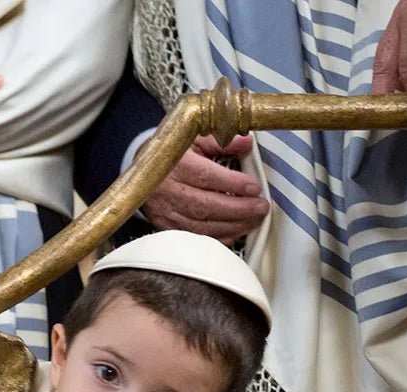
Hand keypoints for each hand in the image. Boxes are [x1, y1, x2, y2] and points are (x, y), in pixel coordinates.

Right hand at [141, 136, 269, 243]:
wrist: (145, 172)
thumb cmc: (174, 154)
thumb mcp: (195, 139)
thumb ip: (221, 141)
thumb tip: (246, 143)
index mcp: (174, 165)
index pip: (205, 177)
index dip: (232, 184)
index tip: (255, 187)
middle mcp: (166, 191)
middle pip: (205, 206)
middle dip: (238, 209)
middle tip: (261, 207)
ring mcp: (164, 212)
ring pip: (201, 226)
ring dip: (232, 226)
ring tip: (255, 220)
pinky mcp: (164, 227)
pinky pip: (195, 238)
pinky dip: (218, 238)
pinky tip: (237, 232)